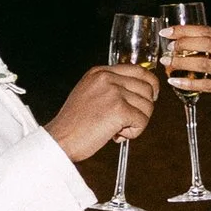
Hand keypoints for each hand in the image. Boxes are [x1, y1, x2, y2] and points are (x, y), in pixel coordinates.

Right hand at [45, 61, 160, 164]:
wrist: (60, 140)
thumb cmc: (74, 124)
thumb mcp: (89, 94)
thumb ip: (111, 88)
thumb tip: (140, 92)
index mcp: (99, 72)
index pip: (138, 70)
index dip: (150, 84)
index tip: (151, 97)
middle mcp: (107, 78)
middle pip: (147, 88)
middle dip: (143, 108)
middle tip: (127, 122)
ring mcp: (113, 92)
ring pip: (147, 106)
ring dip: (137, 122)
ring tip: (117, 130)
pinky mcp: (119, 109)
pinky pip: (142, 121)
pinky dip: (133, 132)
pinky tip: (116, 136)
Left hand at [159, 24, 210, 115]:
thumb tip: (200, 47)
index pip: (210, 31)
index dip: (187, 29)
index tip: (170, 30)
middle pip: (205, 42)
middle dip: (181, 41)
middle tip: (165, 43)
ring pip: (204, 62)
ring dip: (182, 61)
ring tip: (167, 61)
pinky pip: (208, 85)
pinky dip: (189, 82)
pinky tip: (176, 82)